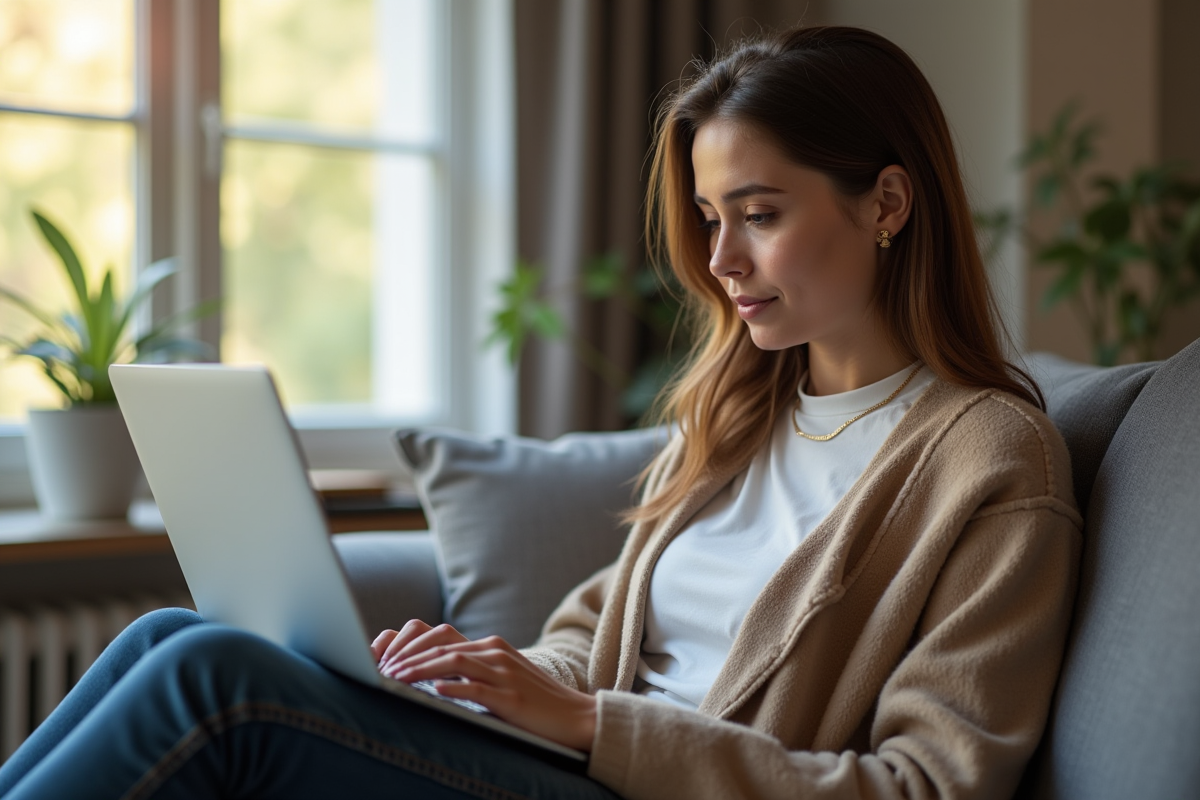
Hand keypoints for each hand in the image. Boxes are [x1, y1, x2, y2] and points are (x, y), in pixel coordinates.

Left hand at [371, 621, 596, 751]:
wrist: (576, 716)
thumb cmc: (536, 702)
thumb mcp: (503, 678)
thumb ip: (474, 672)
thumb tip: (434, 679)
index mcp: (492, 647)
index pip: (442, 640)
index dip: (412, 648)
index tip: (387, 660)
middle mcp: (497, 653)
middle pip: (443, 647)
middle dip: (409, 657)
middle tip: (382, 669)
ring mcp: (505, 673)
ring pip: (454, 662)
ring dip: (421, 670)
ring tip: (397, 678)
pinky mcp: (512, 697)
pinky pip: (478, 688)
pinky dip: (454, 687)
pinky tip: (435, 691)